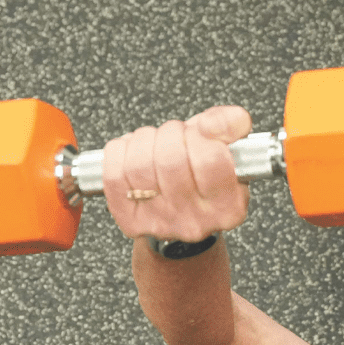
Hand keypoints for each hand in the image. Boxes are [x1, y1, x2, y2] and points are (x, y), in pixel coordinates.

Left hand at [103, 106, 252, 242]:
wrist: (181, 210)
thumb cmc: (202, 175)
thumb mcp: (226, 148)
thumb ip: (230, 126)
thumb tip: (219, 121)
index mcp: (227, 205)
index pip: (210, 160)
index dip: (200, 135)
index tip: (200, 133)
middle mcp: (195, 221)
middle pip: (170, 161)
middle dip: (170, 134)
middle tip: (175, 136)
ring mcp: (160, 223)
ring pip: (139, 165)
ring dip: (145, 140)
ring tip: (155, 143)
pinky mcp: (131, 220)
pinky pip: (113, 175)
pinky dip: (120, 152)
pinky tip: (133, 153)